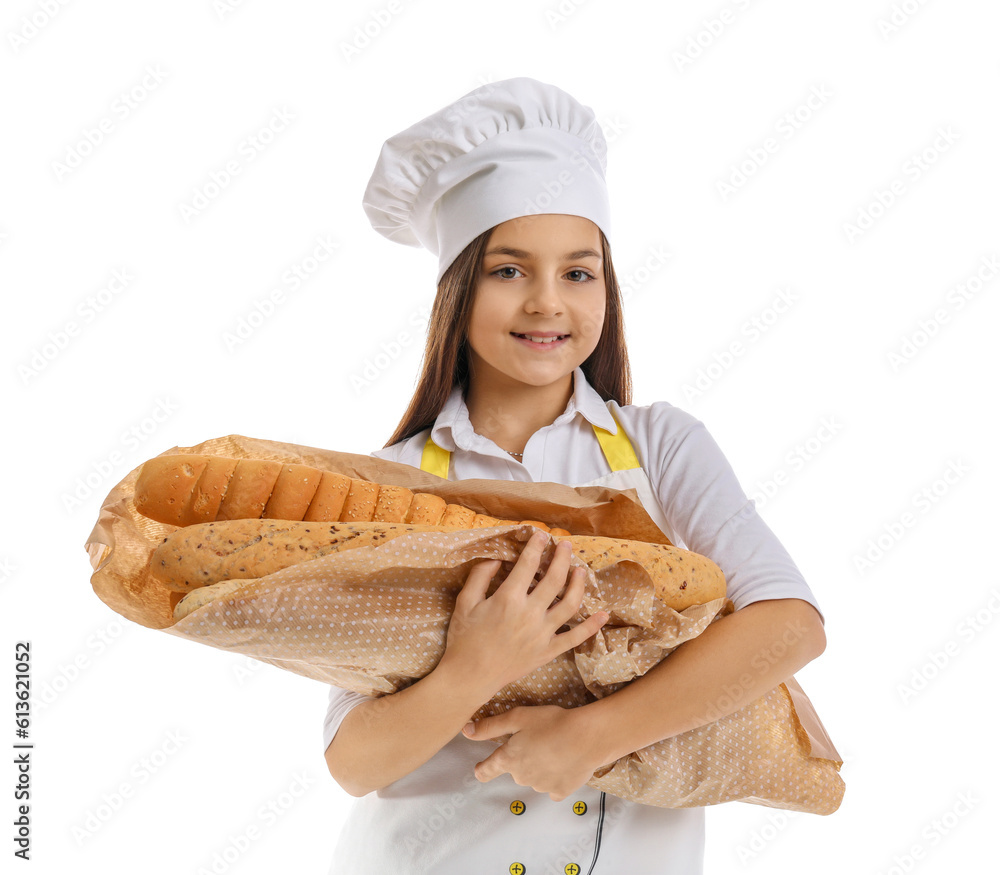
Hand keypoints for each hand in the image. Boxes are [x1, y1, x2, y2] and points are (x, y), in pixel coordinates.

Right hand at [440, 531, 607, 700]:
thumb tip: (497, 559)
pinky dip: (591, 626)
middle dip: (562, 558)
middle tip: (565, 545)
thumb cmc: (464, 639)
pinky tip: (603, 614)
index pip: (528, 564)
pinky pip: (575, 638)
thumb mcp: (465, 602)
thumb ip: (480, 576)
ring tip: (581, 569)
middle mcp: (530, 614)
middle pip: (554, 579)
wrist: (470, 677)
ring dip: (578, 584)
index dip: (536, 546)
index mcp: (508, 599)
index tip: (541, 535)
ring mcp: (542, 634)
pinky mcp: (548, 652)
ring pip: (570, 604)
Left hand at [462, 705, 605, 800]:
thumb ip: (489, 726)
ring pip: (534, 777)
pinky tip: (564, 763)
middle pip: (515, 770)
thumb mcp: (518, 717)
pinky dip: (555, 777)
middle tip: (536, 740)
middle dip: (521, 758)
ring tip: (554, 747)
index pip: (486, 770)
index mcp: (508, 759)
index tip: (480, 769)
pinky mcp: (560, 792)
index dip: (482, 769)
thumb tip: (465, 731)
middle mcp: (521, 777)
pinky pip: (553, 786)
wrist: (587, 738)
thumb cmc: (551, 723)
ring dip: (539, 766)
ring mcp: (541, 787)